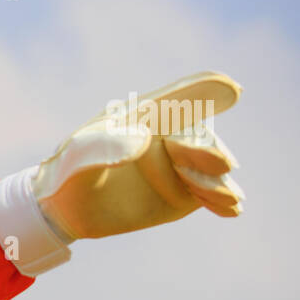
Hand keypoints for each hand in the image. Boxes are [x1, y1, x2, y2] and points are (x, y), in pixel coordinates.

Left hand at [33, 70, 244, 240]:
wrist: (67, 208)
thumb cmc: (69, 171)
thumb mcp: (78, 157)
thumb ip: (105, 146)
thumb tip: (144, 137)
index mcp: (145, 116)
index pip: (178, 99)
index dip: (205, 90)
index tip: (232, 89)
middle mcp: (169, 137)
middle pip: (199, 139)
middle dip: (208, 153)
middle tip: (220, 166)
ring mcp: (180, 166)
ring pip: (210, 169)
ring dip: (218, 182)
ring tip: (228, 199)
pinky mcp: (183, 195)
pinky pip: (209, 195)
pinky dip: (222, 201)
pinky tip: (232, 210)